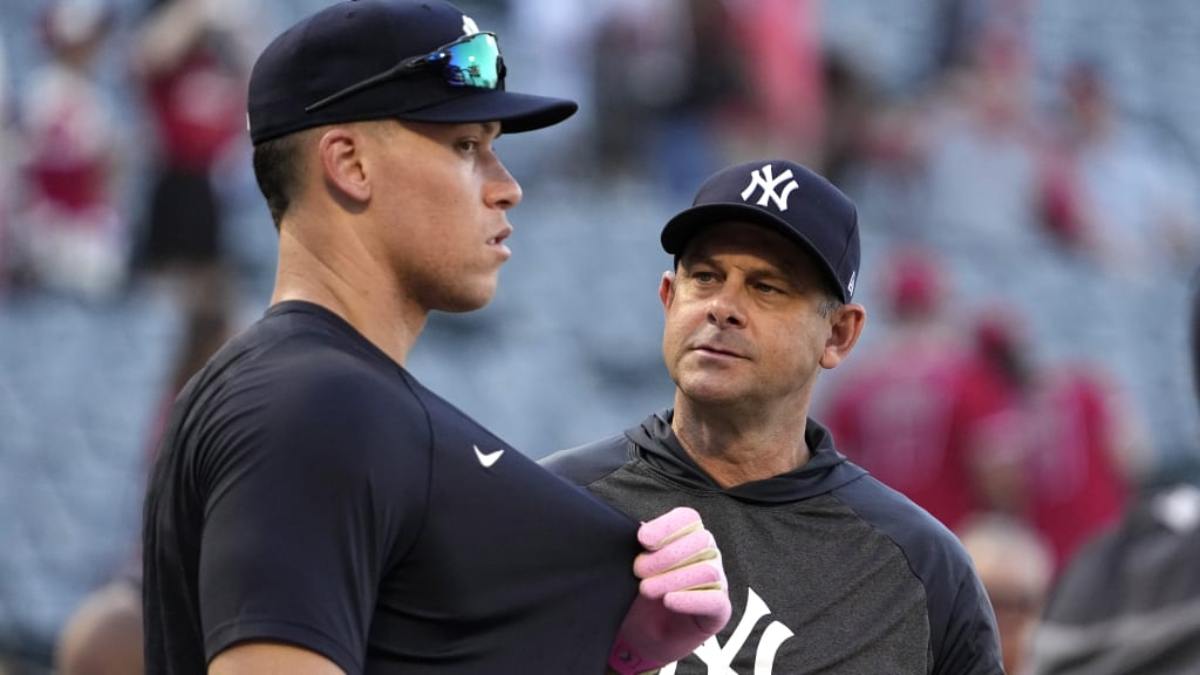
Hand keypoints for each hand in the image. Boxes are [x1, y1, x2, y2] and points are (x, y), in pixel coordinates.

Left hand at [608, 507, 730, 674]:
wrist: (641, 635)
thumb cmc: (641, 593)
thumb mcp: (636, 565)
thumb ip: (640, 545)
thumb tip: (639, 528)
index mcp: (689, 536)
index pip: (688, 518)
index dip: (666, 526)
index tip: (643, 540)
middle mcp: (708, 554)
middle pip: (699, 542)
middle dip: (664, 556)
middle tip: (638, 571)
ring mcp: (718, 581)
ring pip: (707, 571)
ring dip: (672, 579)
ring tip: (647, 589)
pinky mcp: (720, 610)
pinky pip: (715, 600)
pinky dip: (689, 599)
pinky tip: (668, 601)